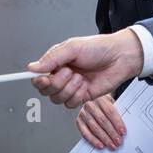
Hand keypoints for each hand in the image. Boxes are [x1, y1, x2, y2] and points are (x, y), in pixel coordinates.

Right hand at [28, 28, 143, 107]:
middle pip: (46, 90)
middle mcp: (62, 75)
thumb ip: (51, 59)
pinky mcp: (82, 96)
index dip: (37, 80)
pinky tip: (85, 85)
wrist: (120, 57)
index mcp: (56, 62)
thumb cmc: (99, 48)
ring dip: (69, 89)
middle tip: (69, 71)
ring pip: (57, 99)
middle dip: (57, 83)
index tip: (42, 79)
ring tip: (80, 77)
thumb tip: (32, 67)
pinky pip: (70, 104)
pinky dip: (77, 95)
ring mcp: (71, 87)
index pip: (38, 76)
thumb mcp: (73, 48)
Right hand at [77, 95, 125, 149]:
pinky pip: (85, 133)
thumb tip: (122, 128)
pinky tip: (100, 145)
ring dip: (104, 138)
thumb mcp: (112, 104)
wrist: (93, 101)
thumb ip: (117, 113)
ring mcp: (83, 113)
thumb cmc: (105, 105)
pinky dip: (93, 140)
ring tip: (111, 145)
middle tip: (118, 141)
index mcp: (101, 99)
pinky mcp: (78, 121)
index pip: (110, 112)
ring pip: (95, 128)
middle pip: (103, 121)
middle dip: (112, 133)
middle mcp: (90, 105)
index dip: (117, 123)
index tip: (123, 132)